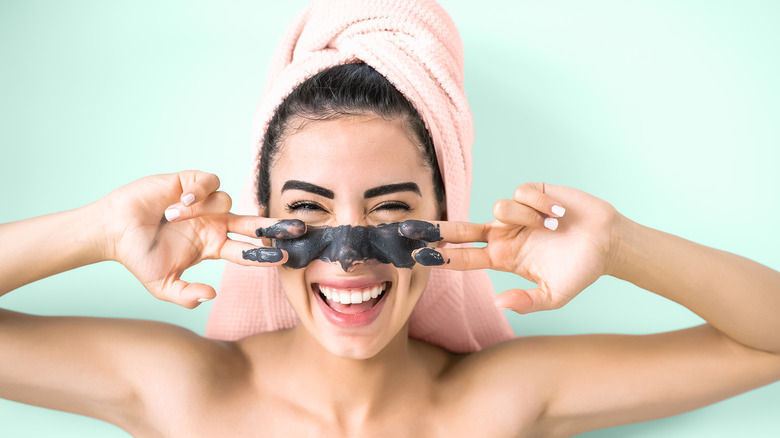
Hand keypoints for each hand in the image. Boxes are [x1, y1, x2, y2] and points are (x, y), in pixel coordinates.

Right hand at [98, 171, 303, 307]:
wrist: (113, 231)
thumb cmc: (138, 257)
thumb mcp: (162, 285)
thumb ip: (186, 295)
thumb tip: (212, 295)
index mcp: (213, 246)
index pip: (247, 251)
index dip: (265, 255)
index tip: (284, 258)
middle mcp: (215, 223)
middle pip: (254, 224)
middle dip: (276, 226)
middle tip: (298, 229)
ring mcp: (205, 204)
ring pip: (227, 202)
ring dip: (202, 210)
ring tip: (173, 216)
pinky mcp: (191, 183)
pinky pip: (210, 183)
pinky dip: (198, 192)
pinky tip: (179, 202)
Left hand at [401, 183, 625, 312]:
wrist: (609, 242)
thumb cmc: (580, 270)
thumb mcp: (554, 295)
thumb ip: (526, 302)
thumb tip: (498, 303)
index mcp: (503, 258)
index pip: (465, 256)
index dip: (441, 256)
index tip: (418, 256)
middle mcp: (504, 234)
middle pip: (461, 228)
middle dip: (436, 228)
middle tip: (408, 228)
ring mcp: (516, 213)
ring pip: (499, 207)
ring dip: (526, 218)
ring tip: (552, 227)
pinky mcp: (532, 193)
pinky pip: (521, 193)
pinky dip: (541, 205)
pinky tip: (558, 213)